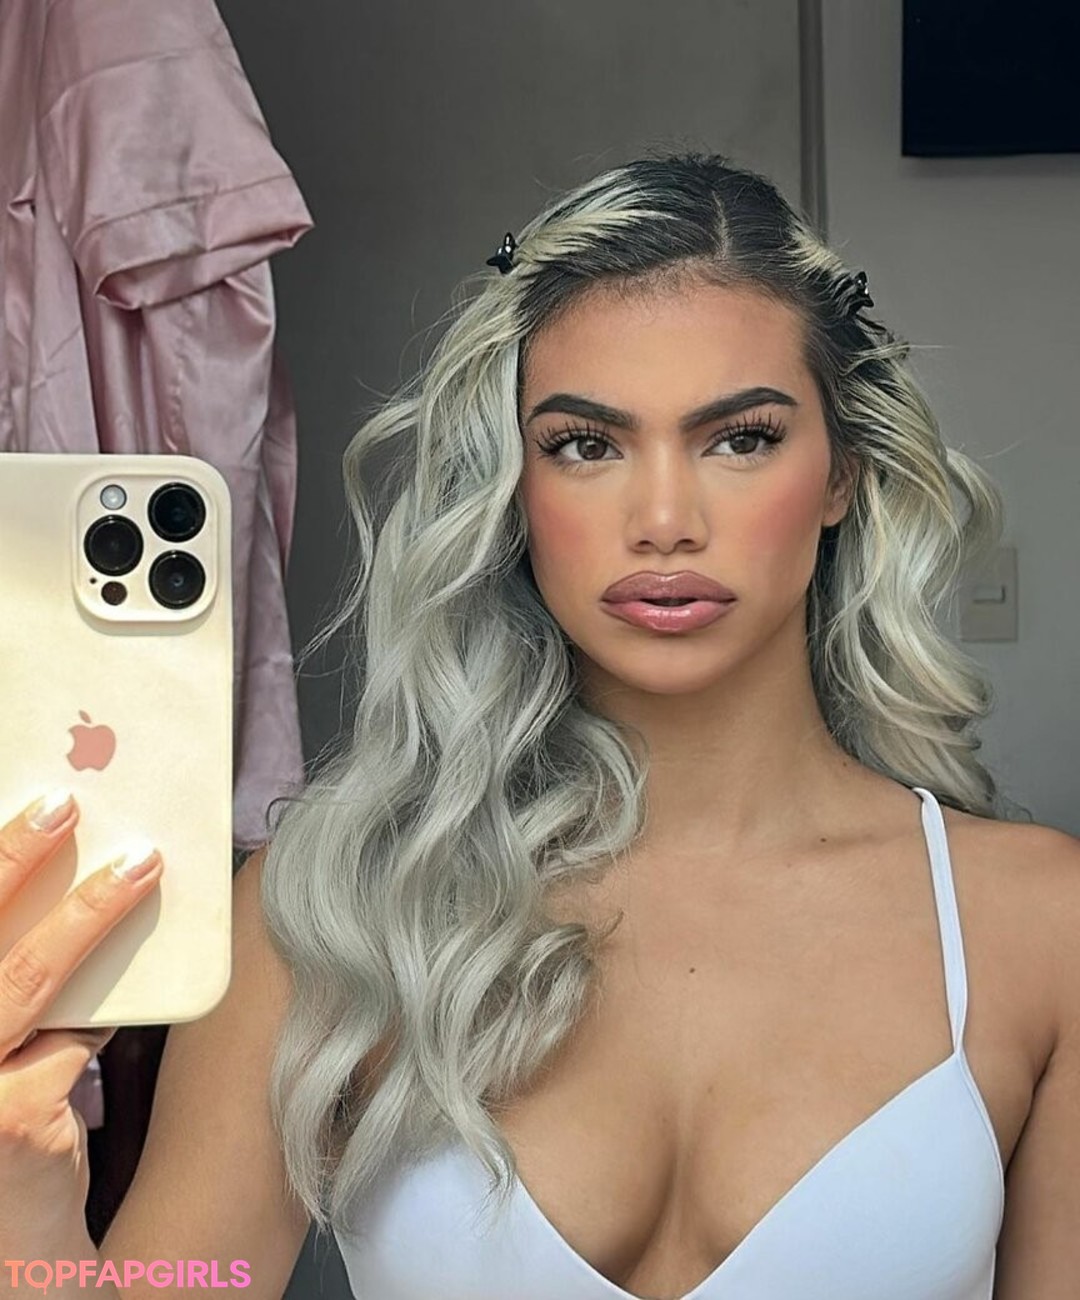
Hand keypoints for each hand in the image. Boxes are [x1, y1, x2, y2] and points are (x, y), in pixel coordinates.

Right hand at [0, 789, 161, 1251]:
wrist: (8, 1263)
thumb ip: (13, 996)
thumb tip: (62, 910)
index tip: (19, 807)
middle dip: (7, 859)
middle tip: (59, 804)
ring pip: (22, 978)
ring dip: (84, 915)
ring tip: (138, 865)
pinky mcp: (8, 1122)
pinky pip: (72, 1040)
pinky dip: (101, 1016)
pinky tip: (121, 1007)